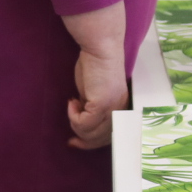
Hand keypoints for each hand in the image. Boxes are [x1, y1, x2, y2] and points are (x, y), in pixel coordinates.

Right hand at [61, 0, 127, 150]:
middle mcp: (120, 110)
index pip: (111, 135)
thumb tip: (82, 121)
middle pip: (101, 139)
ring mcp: (112, 108)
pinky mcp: (102, 104)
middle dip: (83, 140)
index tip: (76, 142)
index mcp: (121, 108)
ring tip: (72, 107)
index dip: (93, 143)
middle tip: (70, 139)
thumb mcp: (94, 92)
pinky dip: (73, 116)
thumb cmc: (95, 65)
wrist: (100, 48)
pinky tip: (71, 102)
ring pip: (91, 133)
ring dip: (76, 125)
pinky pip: (83, 123)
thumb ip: (91, 107)